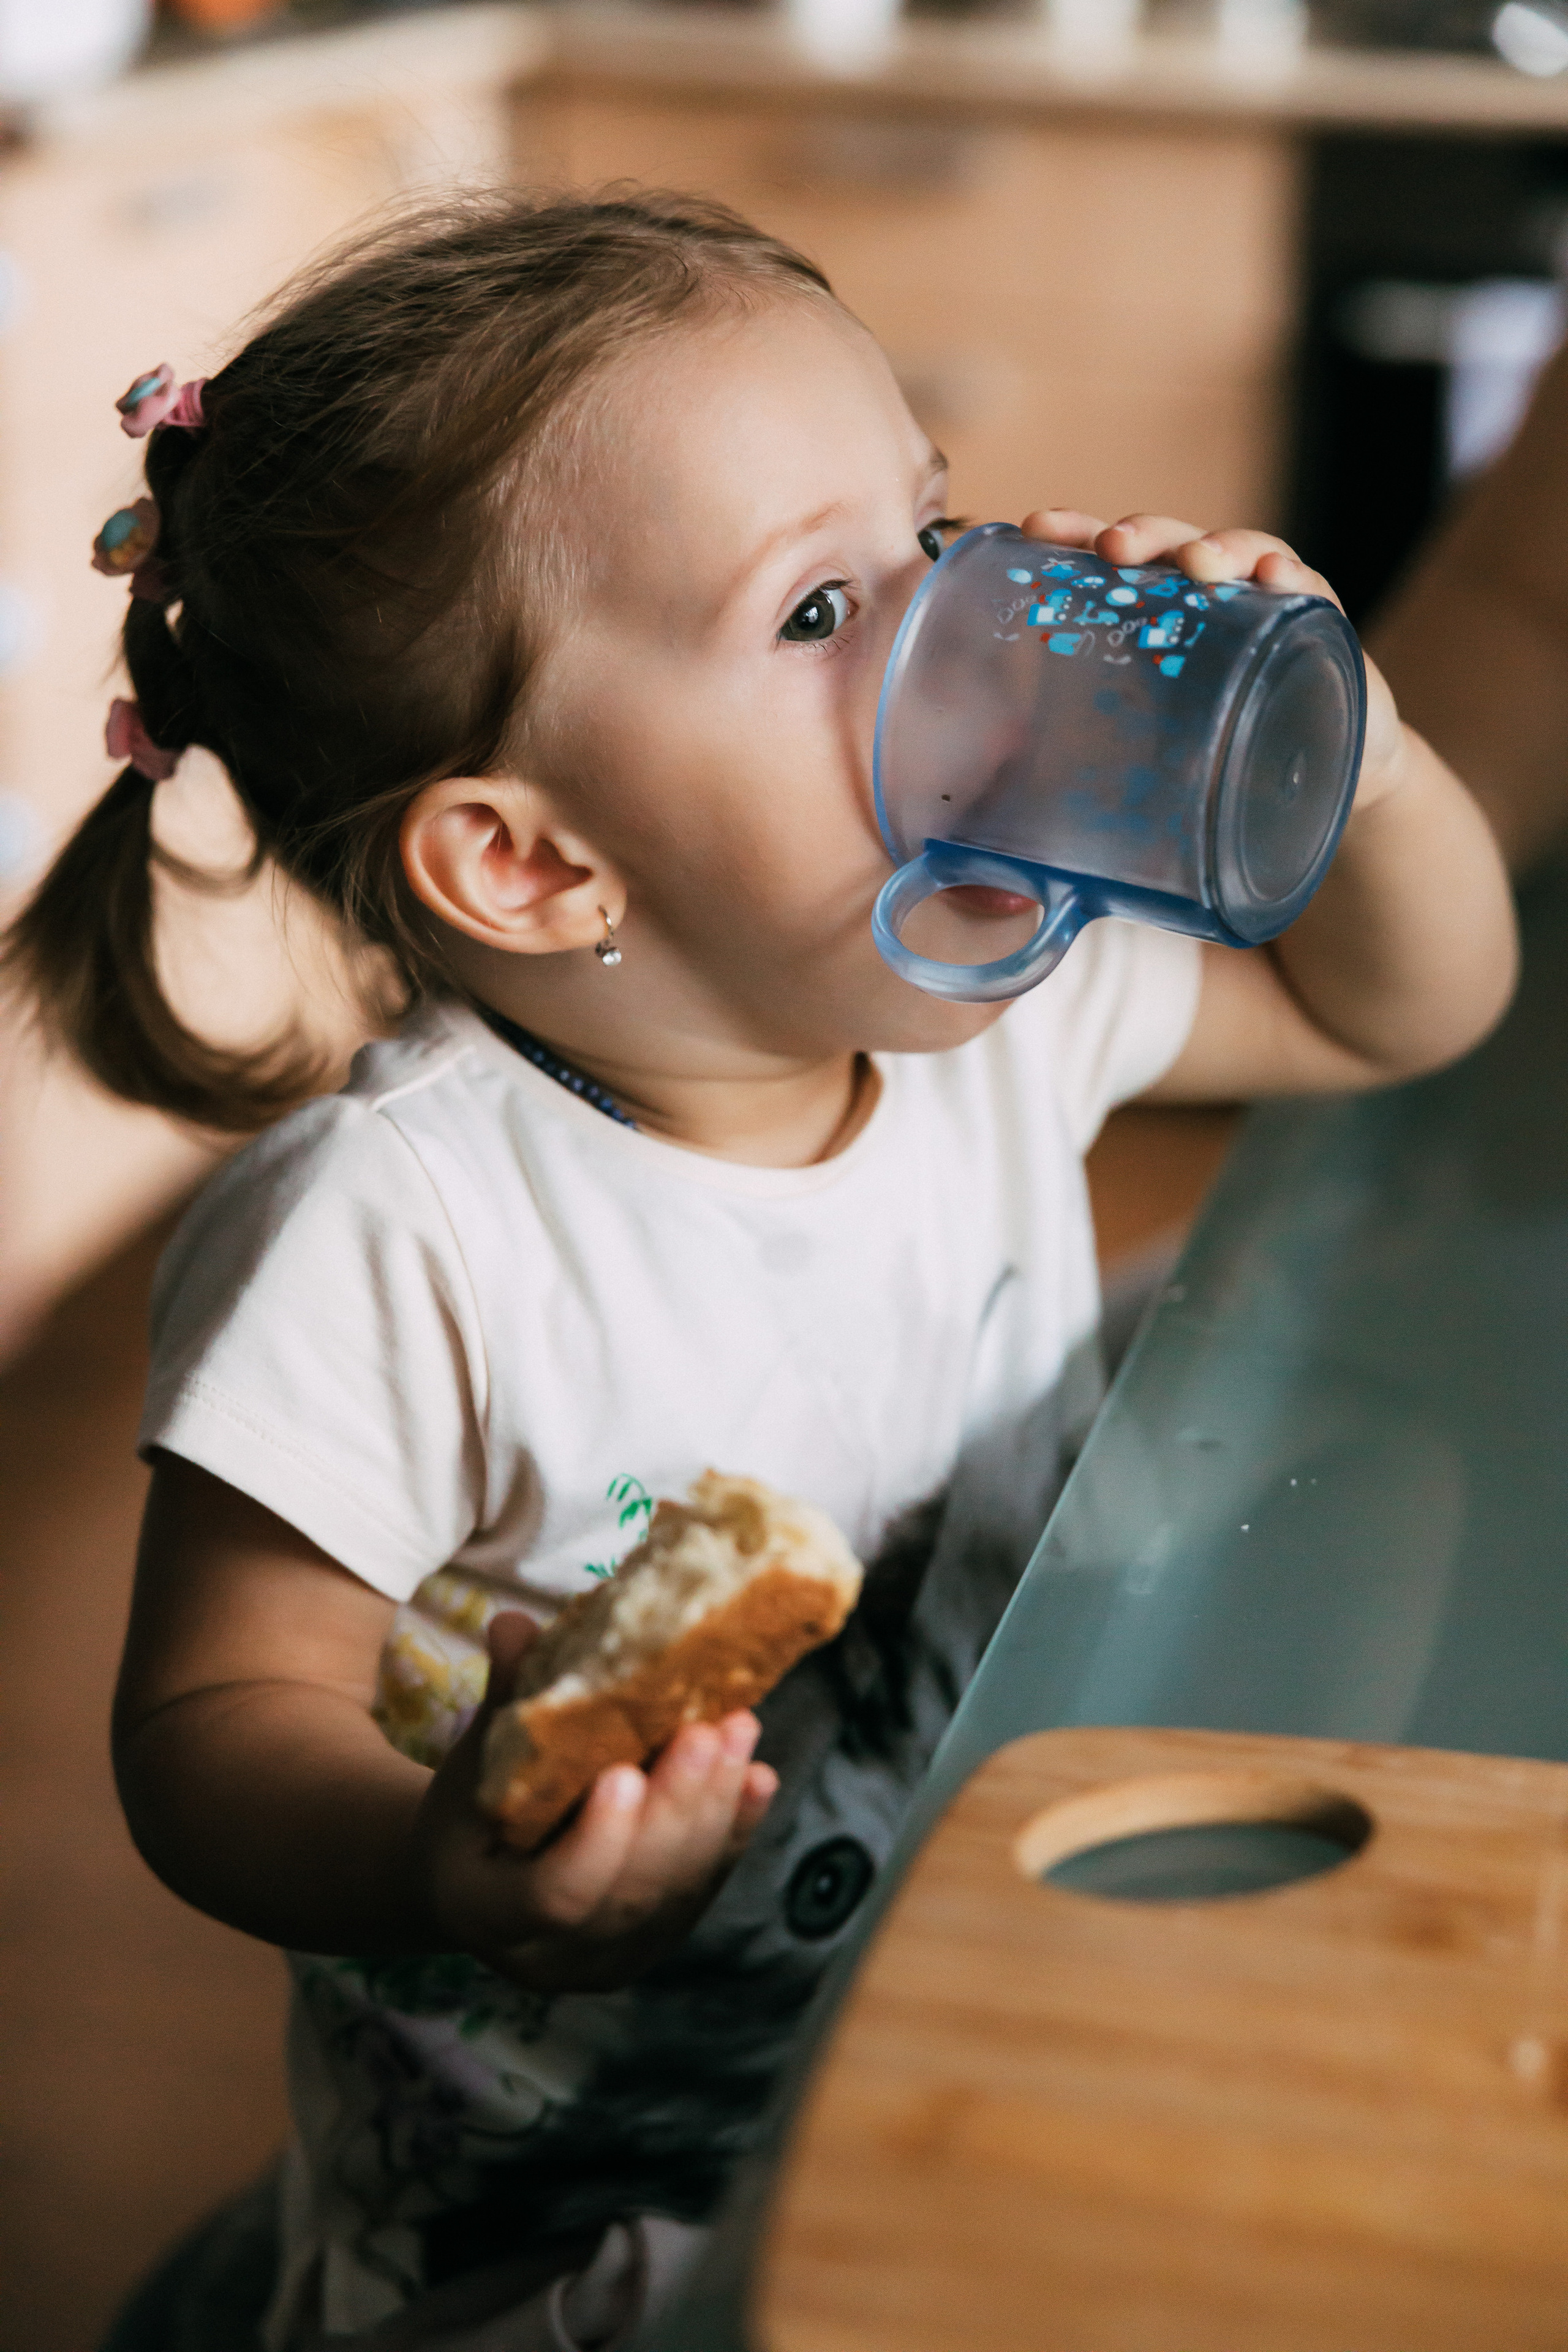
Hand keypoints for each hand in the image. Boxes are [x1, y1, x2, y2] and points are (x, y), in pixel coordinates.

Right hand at [412, 1613, 778, 1993]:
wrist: (477, 1881)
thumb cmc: (469, 1814)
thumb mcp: (468, 1765)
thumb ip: (502, 1704)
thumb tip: (515, 1625)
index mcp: (486, 1914)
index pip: (556, 1895)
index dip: (600, 1839)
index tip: (625, 1771)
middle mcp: (554, 1957)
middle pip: (633, 1891)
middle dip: (677, 1808)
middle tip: (706, 1729)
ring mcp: (613, 1957)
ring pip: (678, 1890)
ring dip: (716, 1808)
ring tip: (739, 1730)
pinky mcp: (657, 1940)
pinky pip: (704, 1887)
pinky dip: (735, 1830)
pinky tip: (758, 1776)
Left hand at [1020, 508, 1407, 810]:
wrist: (1331, 781)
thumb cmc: (1229, 764)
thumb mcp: (1159, 772)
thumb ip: (1099, 802)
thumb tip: (1025, 887)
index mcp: (1154, 618)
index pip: (1107, 562)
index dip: (1072, 536)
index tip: (1036, 529)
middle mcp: (1206, 598)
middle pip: (1166, 544)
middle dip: (1139, 536)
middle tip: (1112, 547)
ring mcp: (1263, 603)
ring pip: (1236, 552)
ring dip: (1214, 548)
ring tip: (1198, 564)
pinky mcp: (1319, 622)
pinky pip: (1309, 587)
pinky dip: (1292, 575)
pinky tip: (1277, 577)